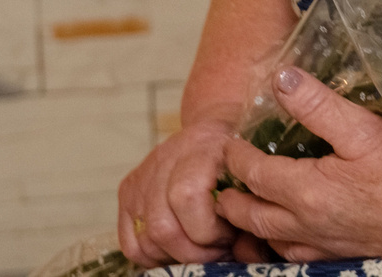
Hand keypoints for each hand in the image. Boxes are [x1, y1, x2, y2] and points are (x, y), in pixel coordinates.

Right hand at [119, 116, 267, 267]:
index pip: (187, 197)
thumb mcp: (254, 166)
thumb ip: (250, 205)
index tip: (230, 236)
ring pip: (145, 239)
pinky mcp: (126, 191)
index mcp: (201, 148)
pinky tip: (177, 251)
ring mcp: (141, 177)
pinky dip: (152, 257)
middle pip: (162, 227)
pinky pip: (130, 243)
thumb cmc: (240, 152)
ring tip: (201, 250)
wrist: (214, 125)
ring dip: (175, 256)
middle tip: (217, 251)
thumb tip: (247, 250)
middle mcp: (165, 160)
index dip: (208, 230)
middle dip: (193, 251)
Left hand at [212, 66, 381, 259]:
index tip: (228, 141)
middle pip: (247, 214)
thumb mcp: (365, 129)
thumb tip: (281, 78)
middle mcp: (303, 224)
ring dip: (248, 223)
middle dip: (230, 196)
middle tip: (221, 179)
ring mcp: (320, 244)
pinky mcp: (338, 256)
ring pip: (265, 241)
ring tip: (243, 206)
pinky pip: (292, 256)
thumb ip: (319, 105)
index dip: (236, 156)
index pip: (252, 173)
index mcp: (304, 190)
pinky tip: (285, 234)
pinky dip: (277, 244)